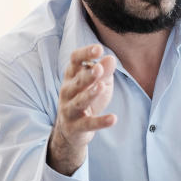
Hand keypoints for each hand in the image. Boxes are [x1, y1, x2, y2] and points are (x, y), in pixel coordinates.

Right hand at [47, 44, 116, 174]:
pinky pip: (89, 124)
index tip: (99, 49)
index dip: (85, 54)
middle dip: (87, 75)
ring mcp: (70, 109)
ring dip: (90, 94)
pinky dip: (100, 122)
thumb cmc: (86, 99)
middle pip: (76, 82)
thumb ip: (104, 71)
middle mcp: (67, 91)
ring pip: (79, 101)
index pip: (74, 61)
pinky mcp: (76, 126)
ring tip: (101, 87)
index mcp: (72, 76)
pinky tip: (113, 118)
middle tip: (99, 68)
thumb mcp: (98, 83)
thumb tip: (111, 58)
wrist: (70, 130)